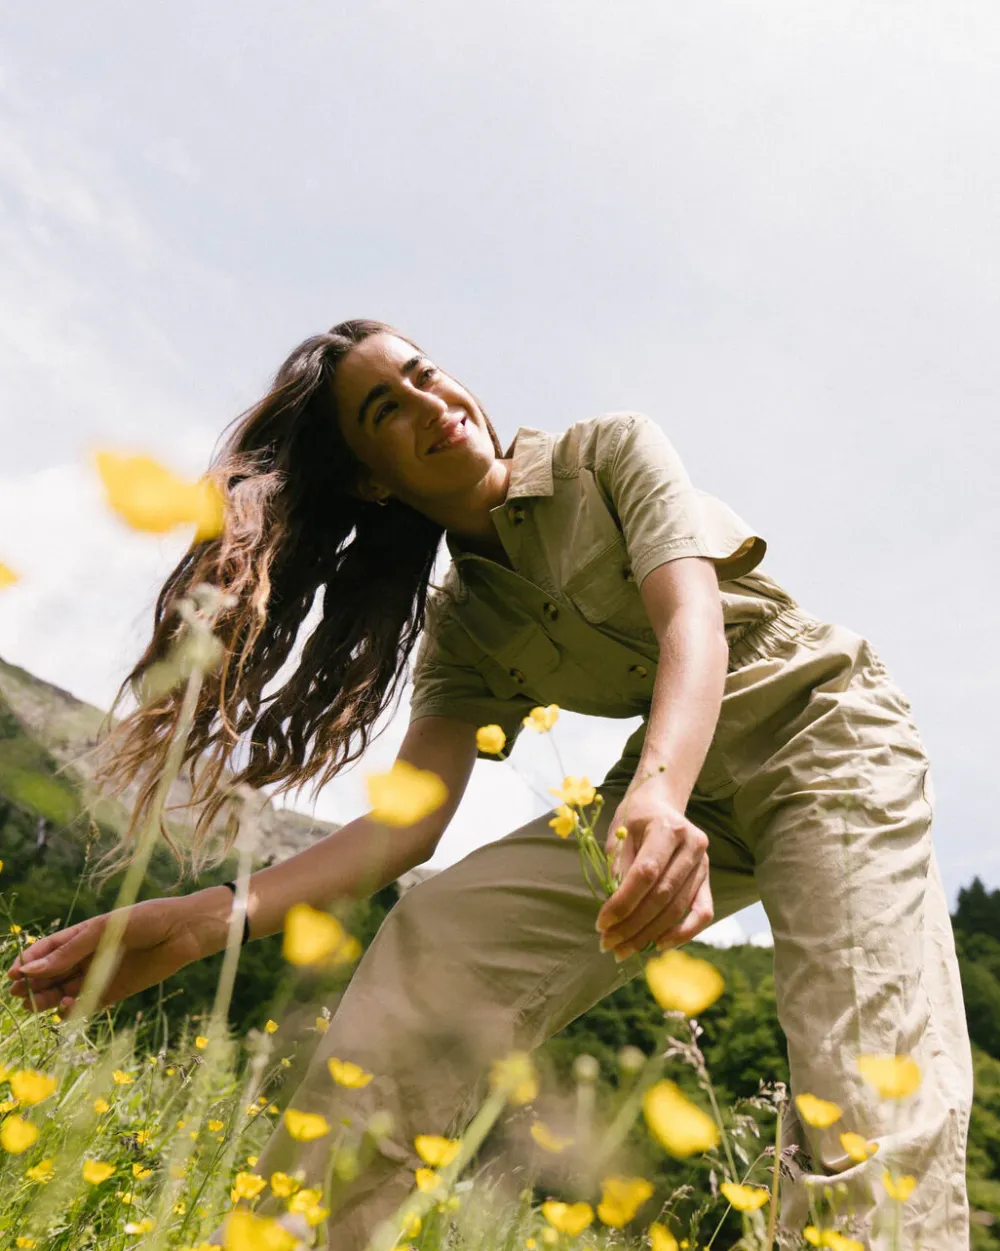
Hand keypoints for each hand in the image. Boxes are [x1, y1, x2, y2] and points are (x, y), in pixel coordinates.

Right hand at [5, 895, 211, 1013]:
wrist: (184, 932)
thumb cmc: (146, 920)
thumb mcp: (103, 930)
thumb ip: (70, 951)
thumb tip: (31, 970)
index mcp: (82, 935)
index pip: (46, 950)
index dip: (28, 963)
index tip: (13, 975)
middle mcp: (87, 956)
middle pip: (50, 975)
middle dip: (33, 985)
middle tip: (21, 995)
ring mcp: (99, 975)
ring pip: (62, 992)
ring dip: (47, 999)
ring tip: (39, 1003)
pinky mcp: (113, 992)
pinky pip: (85, 1005)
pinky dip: (71, 1010)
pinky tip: (65, 1007)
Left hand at [595, 775, 713, 958]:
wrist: (661, 805)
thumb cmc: (635, 819)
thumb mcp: (619, 834)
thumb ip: (618, 868)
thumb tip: (612, 911)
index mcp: (667, 828)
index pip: (645, 873)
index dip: (622, 902)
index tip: (601, 924)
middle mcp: (692, 845)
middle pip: (662, 895)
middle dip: (632, 925)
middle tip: (608, 945)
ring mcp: (704, 863)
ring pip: (678, 908)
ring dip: (650, 934)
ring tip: (624, 950)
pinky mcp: (708, 879)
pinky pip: (702, 913)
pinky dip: (683, 933)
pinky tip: (659, 945)